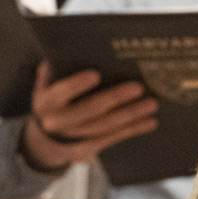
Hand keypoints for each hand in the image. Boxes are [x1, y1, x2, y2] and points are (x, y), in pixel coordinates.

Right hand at [18, 62, 156, 170]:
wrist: (45, 140)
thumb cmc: (53, 100)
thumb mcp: (45, 84)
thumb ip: (54, 68)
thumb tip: (71, 49)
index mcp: (46, 102)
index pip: (61, 92)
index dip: (77, 85)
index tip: (96, 74)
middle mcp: (57, 123)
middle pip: (89, 111)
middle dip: (114, 99)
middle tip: (138, 87)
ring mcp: (74, 138)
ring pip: (106, 127)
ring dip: (131, 115)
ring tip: (152, 104)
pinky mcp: (88, 149)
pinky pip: (114, 137)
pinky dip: (133, 129)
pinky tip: (150, 121)